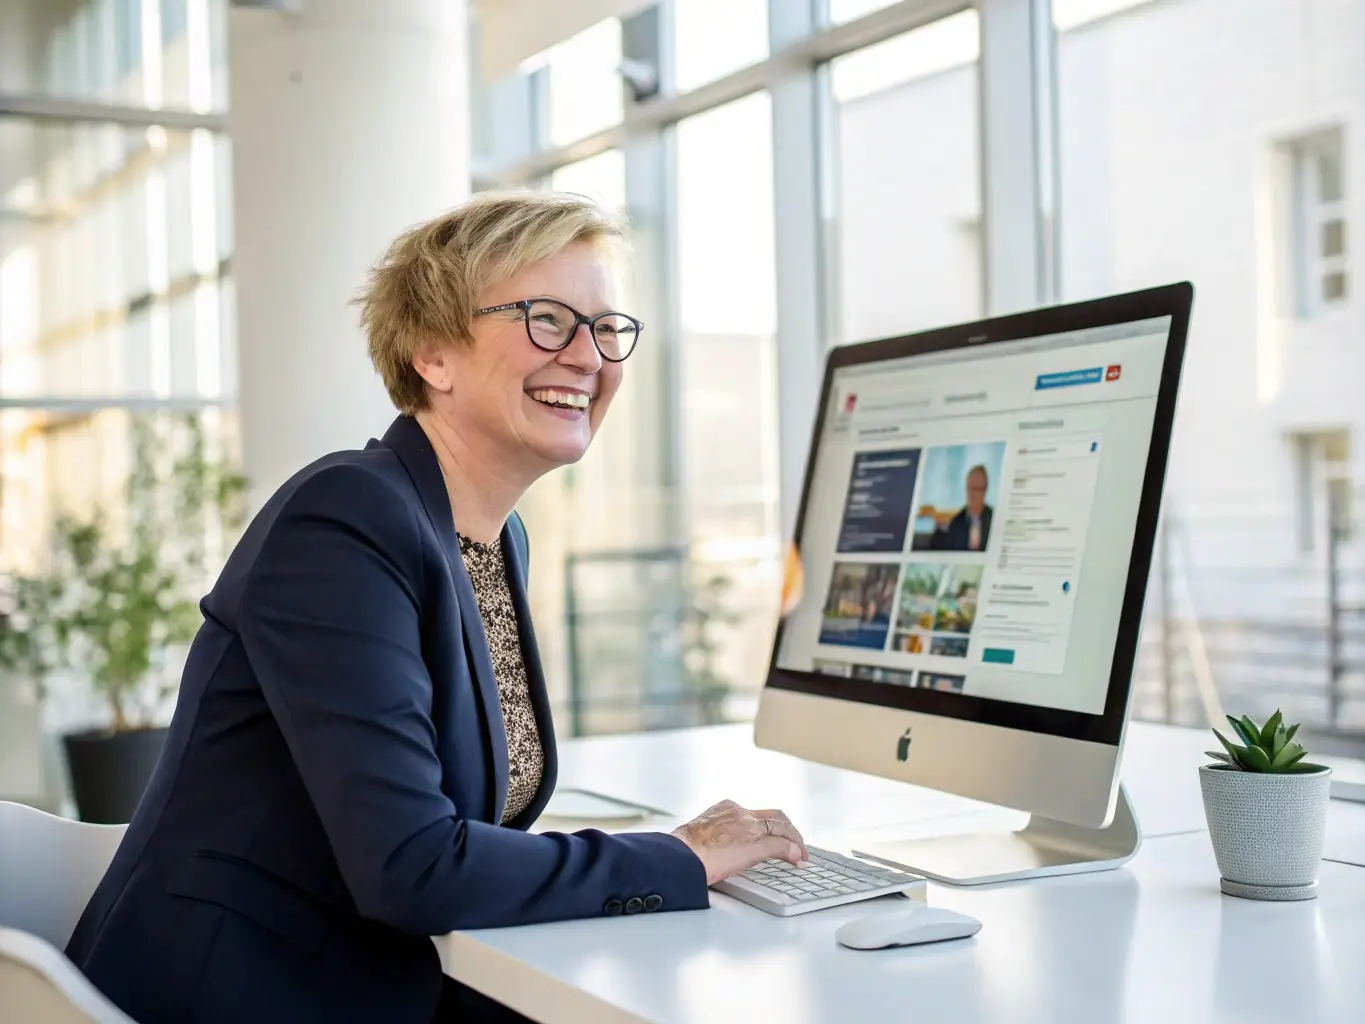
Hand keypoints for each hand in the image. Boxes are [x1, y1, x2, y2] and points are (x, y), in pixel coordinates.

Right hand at [670, 800, 808, 884]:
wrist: (679, 856)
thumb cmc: (680, 852)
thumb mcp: (697, 839)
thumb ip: (711, 839)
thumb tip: (711, 852)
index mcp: (723, 809)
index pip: (755, 813)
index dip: (767, 825)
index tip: (772, 835)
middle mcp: (739, 813)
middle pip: (774, 815)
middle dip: (787, 829)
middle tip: (795, 843)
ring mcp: (749, 826)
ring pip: (781, 826)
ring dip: (794, 840)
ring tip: (800, 854)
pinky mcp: (756, 843)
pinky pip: (781, 844)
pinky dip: (793, 851)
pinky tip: (798, 860)